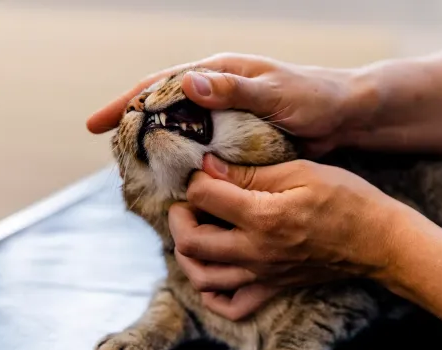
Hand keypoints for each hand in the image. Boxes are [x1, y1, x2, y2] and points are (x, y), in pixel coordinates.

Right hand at [86, 53, 378, 156]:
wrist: (345, 116)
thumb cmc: (315, 97)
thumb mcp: (276, 92)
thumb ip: (236, 90)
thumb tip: (190, 85)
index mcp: (221, 74)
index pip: (163, 84)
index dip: (128, 102)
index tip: (96, 123)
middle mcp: (218, 93)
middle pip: (164, 109)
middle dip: (135, 128)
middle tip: (111, 153)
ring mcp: (227, 117)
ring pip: (182, 133)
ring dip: (159, 150)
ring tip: (136, 172)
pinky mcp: (238, 139)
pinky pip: (204, 151)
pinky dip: (187, 165)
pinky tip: (176, 183)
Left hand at [168, 154, 407, 319]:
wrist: (378, 241)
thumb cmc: (347, 200)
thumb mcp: (301, 172)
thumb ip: (251, 173)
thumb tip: (210, 166)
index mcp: (263, 217)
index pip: (203, 197)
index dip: (196, 179)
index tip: (205, 172)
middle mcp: (256, 252)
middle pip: (190, 243)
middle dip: (179, 217)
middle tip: (189, 203)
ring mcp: (263, 275)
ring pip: (202, 278)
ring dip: (187, 255)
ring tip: (195, 232)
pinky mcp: (272, 288)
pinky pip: (230, 306)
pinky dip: (211, 294)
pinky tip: (213, 270)